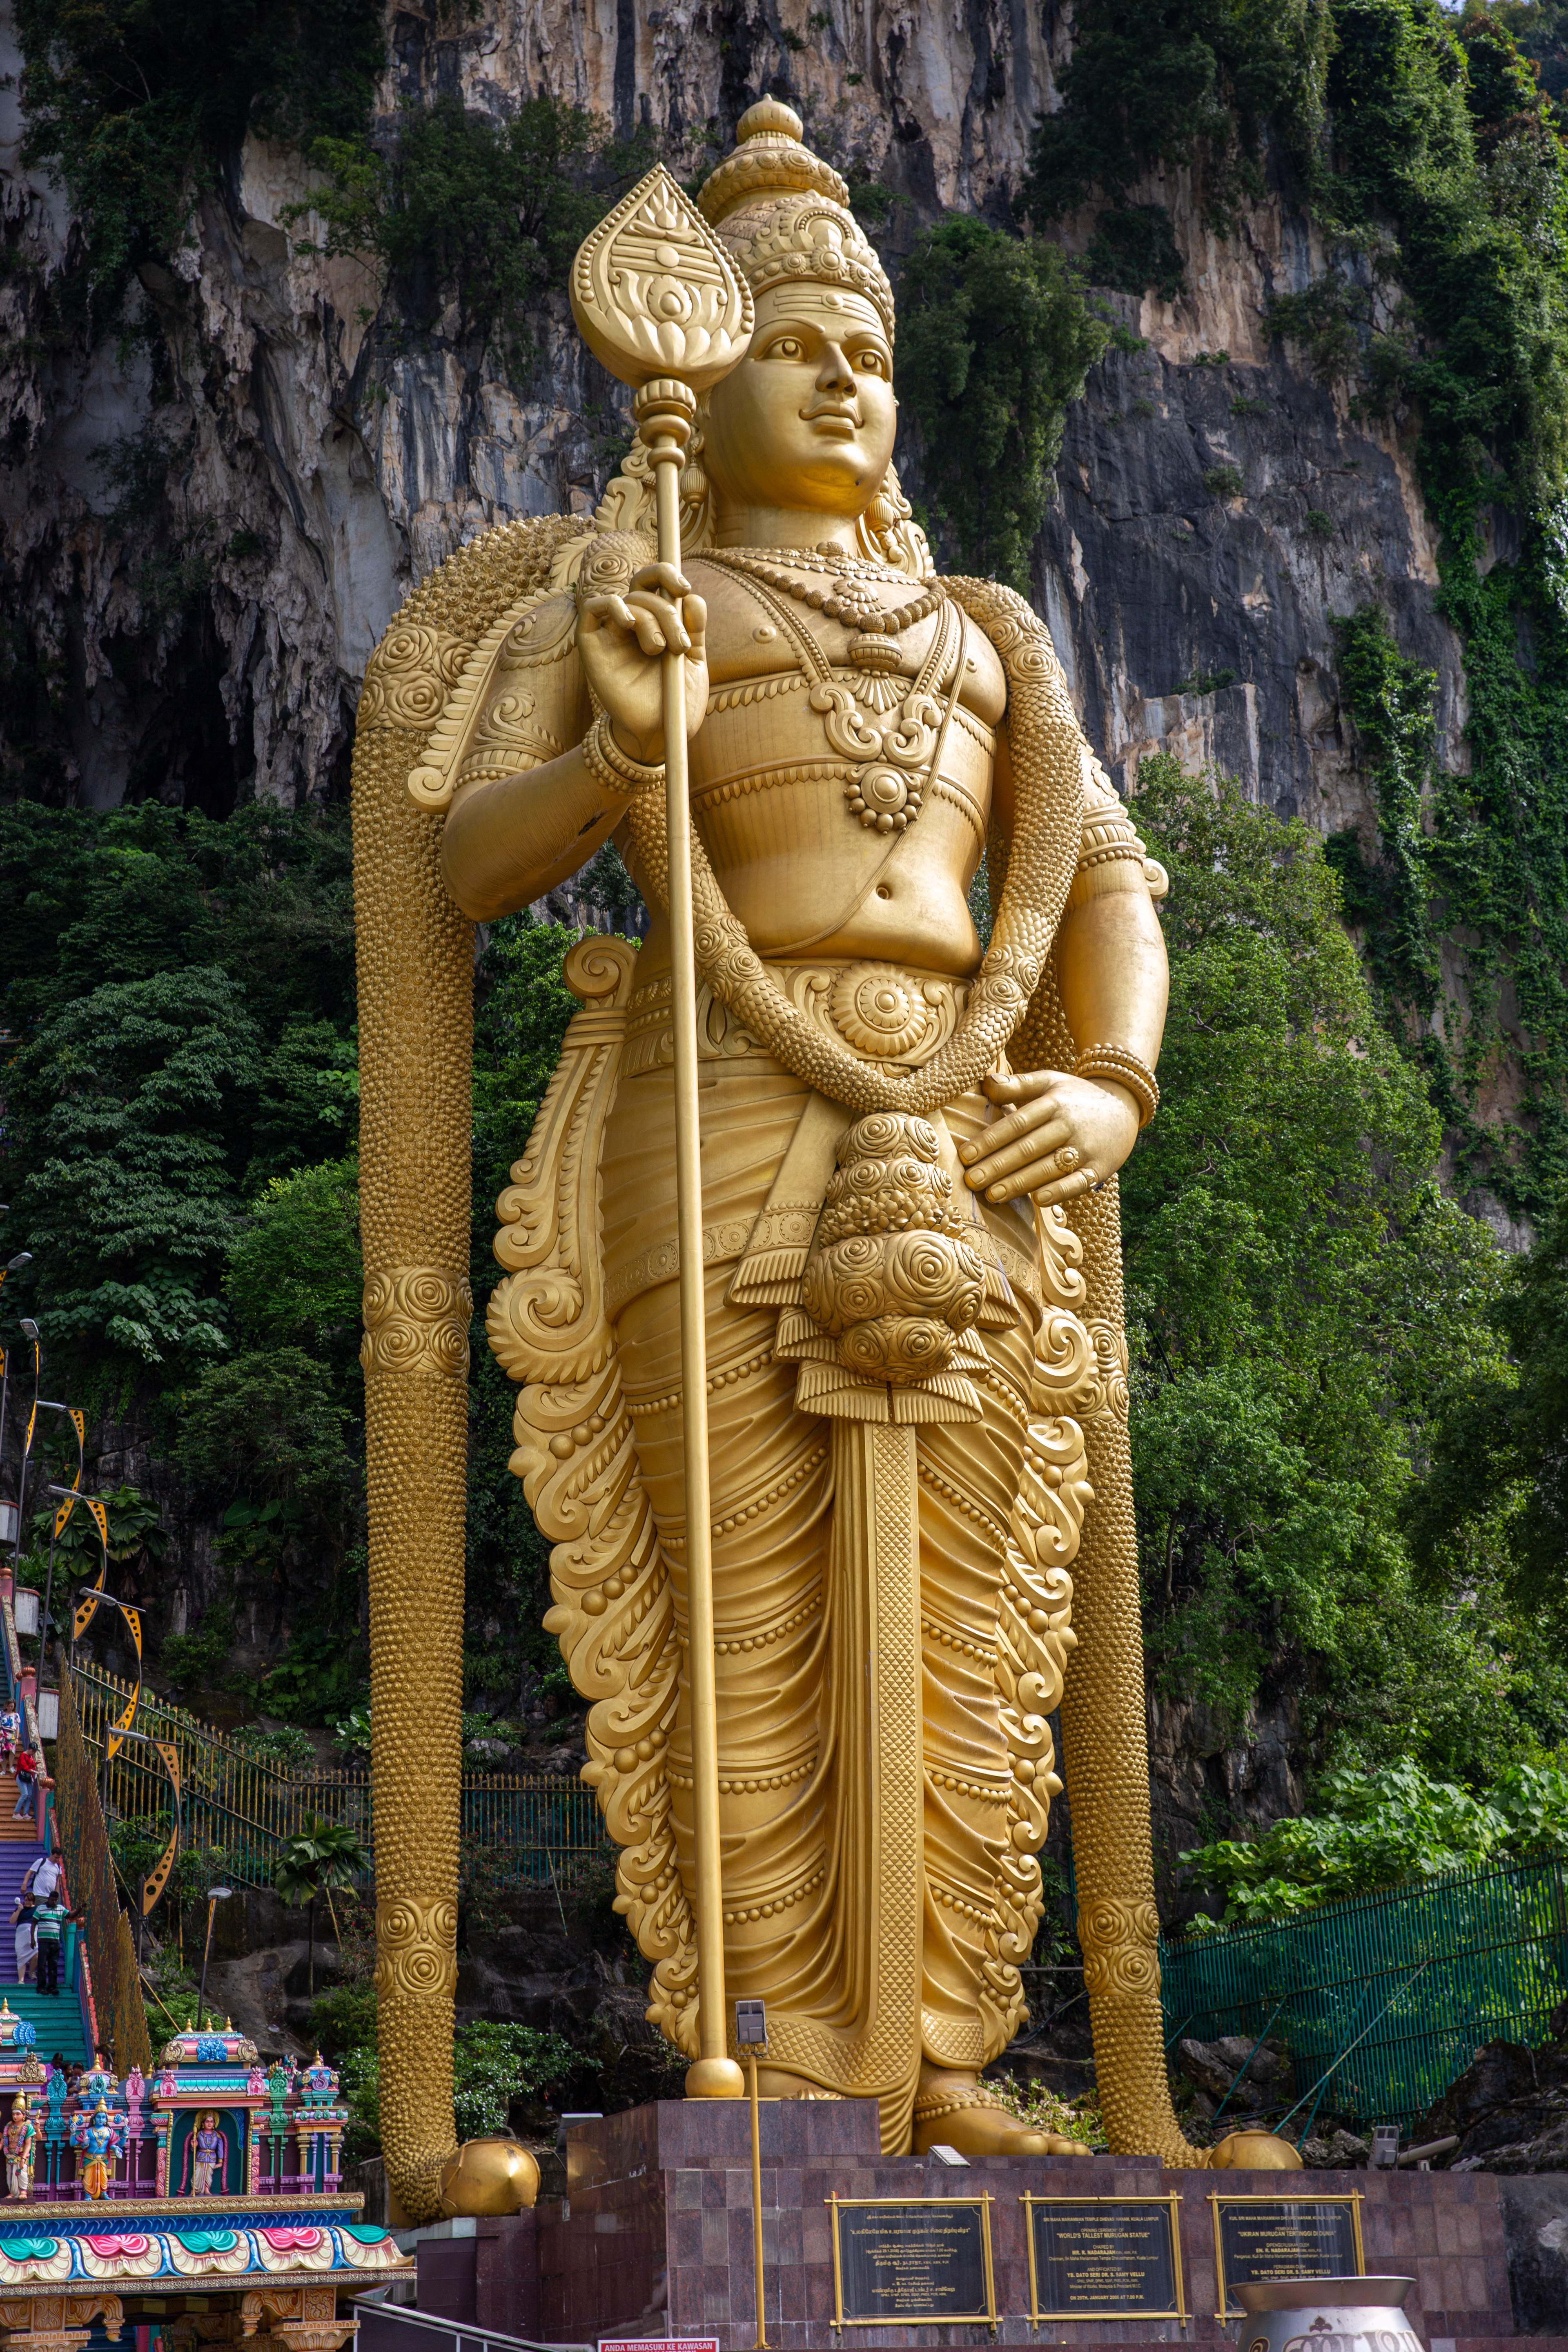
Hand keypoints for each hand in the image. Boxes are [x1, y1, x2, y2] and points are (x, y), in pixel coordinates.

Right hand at [577, 562, 708, 764]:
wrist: (658, 735)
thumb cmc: (675, 703)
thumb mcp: (693, 663)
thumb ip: (694, 629)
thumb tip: (692, 597)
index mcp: (657, 623)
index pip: (655, 583)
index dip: (666, 574)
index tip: (685, 588)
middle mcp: (633, 625)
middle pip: (644, 590)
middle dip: (667, 611)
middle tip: (679, 644)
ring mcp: (611, 634)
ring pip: (628, 601)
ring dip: (651, 619)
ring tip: (661, 650)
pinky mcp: (592, 646)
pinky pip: (592, 608)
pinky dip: (612, 606)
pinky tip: (629, 623)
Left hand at [957, 1069, 1141, 1207]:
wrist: (1124, 1106)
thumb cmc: (1075, 1097)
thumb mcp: (1050, 1081)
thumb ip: (1017, 1084)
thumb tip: (985, 1083)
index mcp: (1053, 1102)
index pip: (1016, 1123)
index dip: (990, 1140)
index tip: (965, 1156)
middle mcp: (1069, 1124)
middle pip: (1028, 1147)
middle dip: (997, 1166)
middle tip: (971, 1181)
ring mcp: (1086, 1147)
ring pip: (1049, 1167)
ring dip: (1020, 1182)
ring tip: (993, 1195)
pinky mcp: (1100, 1167)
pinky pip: (1079, 1182)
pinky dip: (1060, 1191)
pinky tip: (1038, 1200)